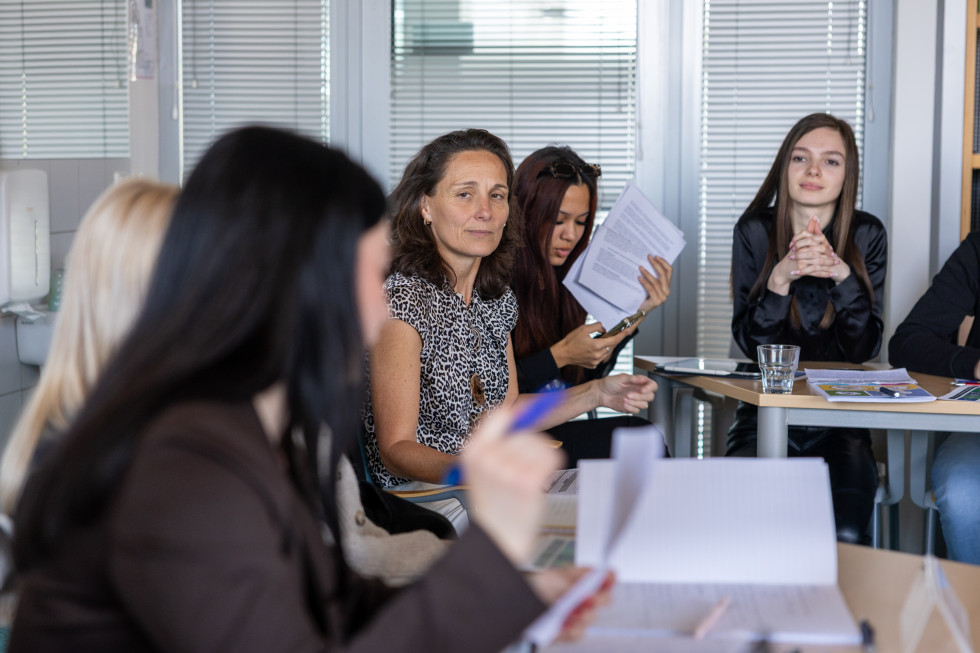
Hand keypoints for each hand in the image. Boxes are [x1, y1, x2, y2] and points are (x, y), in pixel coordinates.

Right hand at [461, 409, 562, 564]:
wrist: (498, 539)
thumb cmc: (494, 505)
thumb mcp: (483, 469)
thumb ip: (497, 442)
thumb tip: (522, 410)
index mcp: (472, 451)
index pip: (498, 415)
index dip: (516, 415)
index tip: (527, 416)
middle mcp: (488, 457)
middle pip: (523, 431)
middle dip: (531, 445)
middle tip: (527, 467)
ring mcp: (508, 469)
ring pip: (539, 444)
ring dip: (541, 457)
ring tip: (530, 477)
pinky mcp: (529, 480)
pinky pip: (551, 457)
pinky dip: (552, 464)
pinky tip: (542, 478)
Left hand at [525, 568, 615, 642]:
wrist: (521, 603)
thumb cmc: (539, 585)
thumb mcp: (556, 578)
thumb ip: (572, 584)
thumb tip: (587, 594)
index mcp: (583, 579)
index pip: (605, 578)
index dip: (609, 578)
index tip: (609, 578)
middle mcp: (585, 597)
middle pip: (605, 599)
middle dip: (600, 599)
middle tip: (589, 599)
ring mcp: (579, 615)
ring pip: (591, 618)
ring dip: (584, 615)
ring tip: (572, 613)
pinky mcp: (571, 631)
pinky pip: (579, 633)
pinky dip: (573, 630)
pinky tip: (565, 625)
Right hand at [551, 323, 629, 369]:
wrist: (562, 354)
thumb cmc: (571, 341)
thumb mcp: (583, 329)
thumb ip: (597, 327)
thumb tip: (604, 330)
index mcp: (597, 345)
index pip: (614, 340)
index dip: (622, 335)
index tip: (627, 331)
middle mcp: (598, 355)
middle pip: (611, 346)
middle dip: (612, 340)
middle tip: (610, 334)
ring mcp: (596, 361)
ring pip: (606, 352)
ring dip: (606, 346)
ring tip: (598, 342)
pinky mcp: (593, 365)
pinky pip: (601, 358)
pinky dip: (600, 352)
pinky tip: (592, 349)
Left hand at [594, 374, 655, 413]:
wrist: (601, 393)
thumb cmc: (610, 383)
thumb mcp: (621, 377)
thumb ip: (633, 378)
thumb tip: (643, 379)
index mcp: (639, 383)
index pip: (652, 385)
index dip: (650, 388)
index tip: (643, 390)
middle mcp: (639, 391)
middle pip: (650, 396)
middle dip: (640, 397)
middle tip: (628, 395)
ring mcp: (636, 400)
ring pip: (644, 405)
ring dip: (634, 402)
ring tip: (624, 399)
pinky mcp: (631, 407)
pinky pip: (637, 411)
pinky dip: (630, 408)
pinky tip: (623, 404)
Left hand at [637, 255, 672, 313]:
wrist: (641, 311)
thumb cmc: (644, 296)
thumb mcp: (650, 285)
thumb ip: (653, 276)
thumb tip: (649, 261)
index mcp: (667, 285)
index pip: (669, 271)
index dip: (663, 262)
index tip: (655, 256)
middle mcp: (667, 291)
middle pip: (663, 274)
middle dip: (656, 264)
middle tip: (648, 257)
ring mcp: (663, 297)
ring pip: (656, 281)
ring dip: (647, 273)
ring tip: (640, 267)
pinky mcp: (656, 301)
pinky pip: (650, 288)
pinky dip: (645, 282)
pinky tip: (639, 277)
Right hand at [768, 215, 847, 292]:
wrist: (783, 270)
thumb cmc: (793, 255)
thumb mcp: (800, 242)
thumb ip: (808, 230)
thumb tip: (814, 216)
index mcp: (799, 242)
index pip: (815, 239)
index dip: (824, 243)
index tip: (830, 248)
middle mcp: (799, 250)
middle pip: (818, 250)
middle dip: (828, 254)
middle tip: (836, 256)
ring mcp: (800, 260)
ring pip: (818, 261)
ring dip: (829, 263)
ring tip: (837, 264)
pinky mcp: (801, 270)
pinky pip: (815, 272)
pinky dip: (825, 273)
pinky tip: (832, 274)